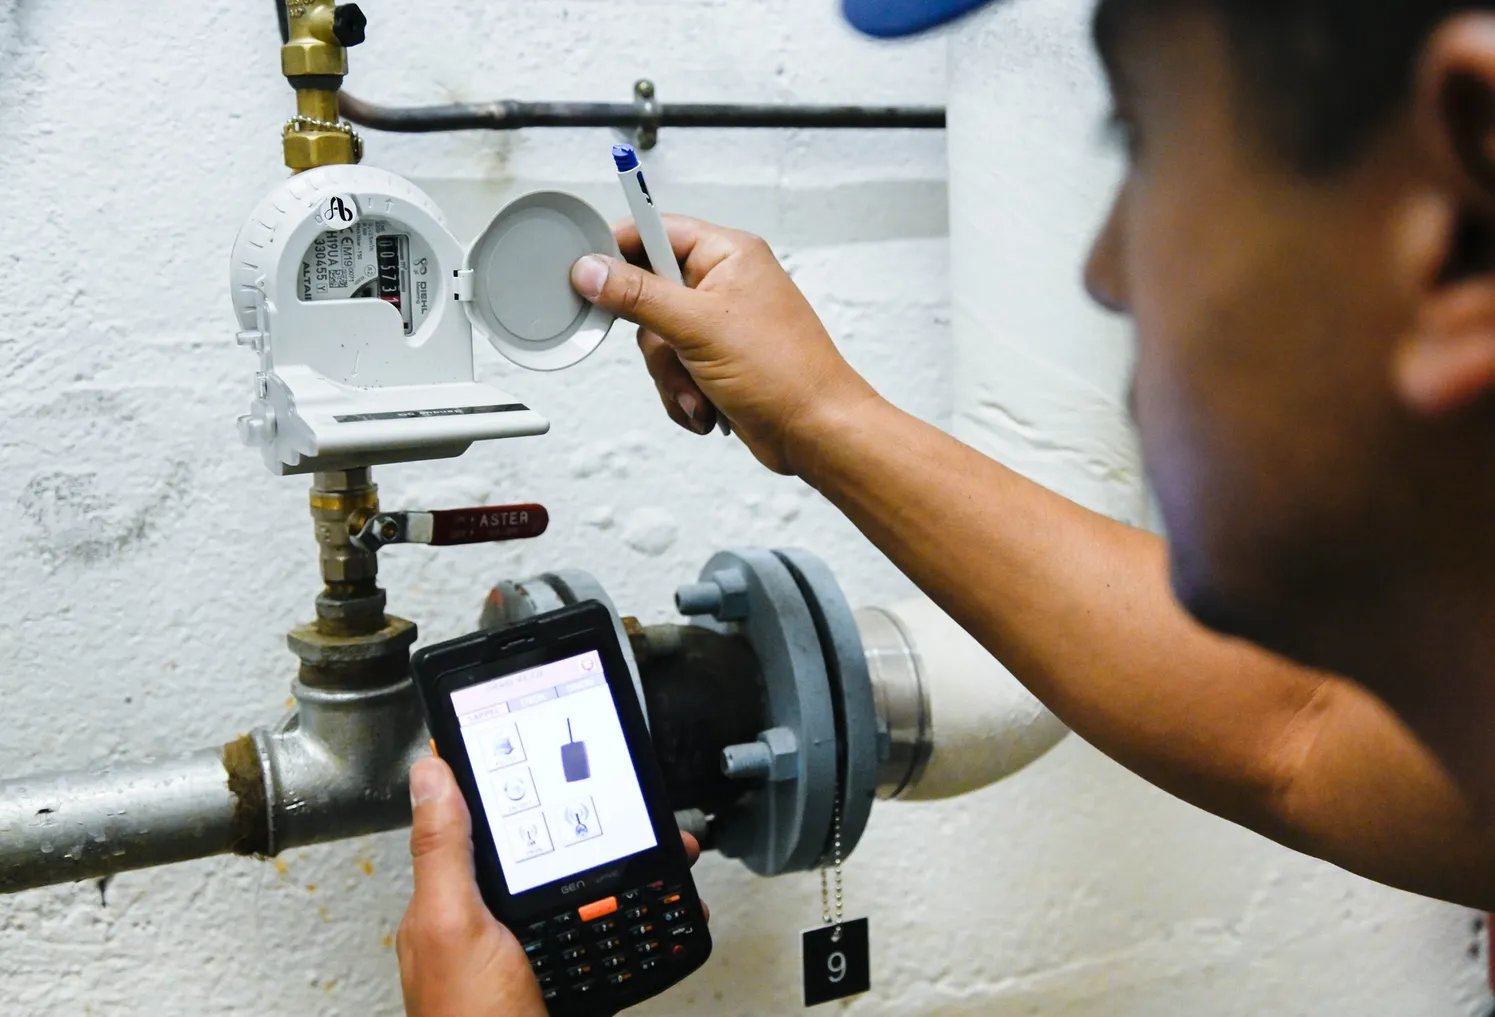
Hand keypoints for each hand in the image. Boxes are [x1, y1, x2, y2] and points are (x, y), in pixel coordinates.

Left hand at [396, 757, 702, 1016]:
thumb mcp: (455, 924)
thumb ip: (445, 851)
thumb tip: (430, 774)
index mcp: (451, 903)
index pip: (484, 826)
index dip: (517, 789)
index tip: (554, 754)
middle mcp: (487, 927)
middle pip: (549, 856)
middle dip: (600, 830)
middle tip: (642, 816)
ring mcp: (527, 957)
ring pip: (585, 893)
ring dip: (632, 872)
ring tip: (669, 858)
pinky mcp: (563, 982)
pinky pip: (605, 938)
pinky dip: (640, 921)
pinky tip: (662, 912)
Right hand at [570, 216, 880, 476]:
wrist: (815, 431)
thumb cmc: (783, 372)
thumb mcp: (697, 326)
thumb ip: (637, 295)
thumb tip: (590, 269)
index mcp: (727, 254)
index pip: (653, 231)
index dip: (618, 252)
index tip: (588, 277)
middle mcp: (722, 283)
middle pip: (646, 295)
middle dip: (657, 343)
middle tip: (677, 355)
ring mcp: (718, 324)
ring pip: (656, 341)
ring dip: (672, 377)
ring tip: (701, 393)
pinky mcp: (715, 362)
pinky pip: (672, 371)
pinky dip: (683, 395)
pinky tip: (707, 408)